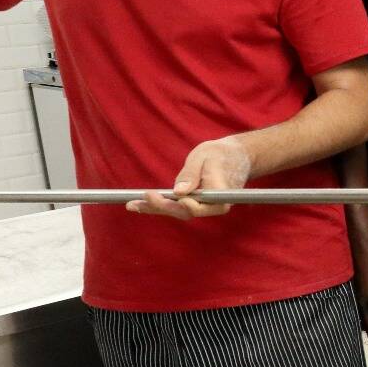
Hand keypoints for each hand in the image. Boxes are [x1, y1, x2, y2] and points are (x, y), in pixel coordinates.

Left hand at [127, 137, 252, 218]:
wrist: (235, 157)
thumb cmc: (221, 154)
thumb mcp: (205, 156)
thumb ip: (191, 174)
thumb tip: (179, 192)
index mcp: (221, 193)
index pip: (203, 206)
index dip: (187, 205)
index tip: (174, 196)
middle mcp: (214, 205)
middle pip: (187, 212)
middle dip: (162, 207)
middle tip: (139, 201)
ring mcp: (205, 206)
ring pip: (180, 212)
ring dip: (156, 208)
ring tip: (132, 204)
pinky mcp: (197, 204)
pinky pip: (178, 207)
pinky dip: (160, 205)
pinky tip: (140, 204)